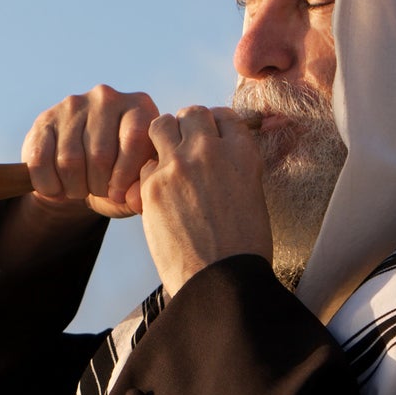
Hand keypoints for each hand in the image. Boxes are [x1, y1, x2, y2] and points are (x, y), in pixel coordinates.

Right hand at [20, 85, 159, 218]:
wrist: (83, 167)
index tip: (118, 195)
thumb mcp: (137, 181)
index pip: (135, 137)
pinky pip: (40, 161)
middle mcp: (106, 98)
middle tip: (98, 191)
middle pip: (100, 155)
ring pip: (70, 160)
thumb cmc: (119, 174)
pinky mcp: (44, 119)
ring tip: (80, 189)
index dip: (125, 174)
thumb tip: (134, 198)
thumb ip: (143, 189)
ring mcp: (73, 105)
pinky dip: (48, 185)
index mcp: (139, 106)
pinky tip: (57, 188)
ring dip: (74, 187)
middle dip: (98, 186)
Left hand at [127, 106, 270, 295]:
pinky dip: (148, 175)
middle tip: (183, 147)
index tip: (208, 137)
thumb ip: (234, 168)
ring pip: (160, 125)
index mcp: (243, 154)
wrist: (223, 281)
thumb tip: (218, 159)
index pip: (224, 116)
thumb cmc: (242, 248)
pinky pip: (144, 164)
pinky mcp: (153, 186)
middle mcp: (212, 151)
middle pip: (191, 114)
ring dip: (161, 138)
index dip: (213, 125)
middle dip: (186, 126)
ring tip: (164, 160)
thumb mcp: (251, 196)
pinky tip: (155, 194)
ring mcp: (180, 166)